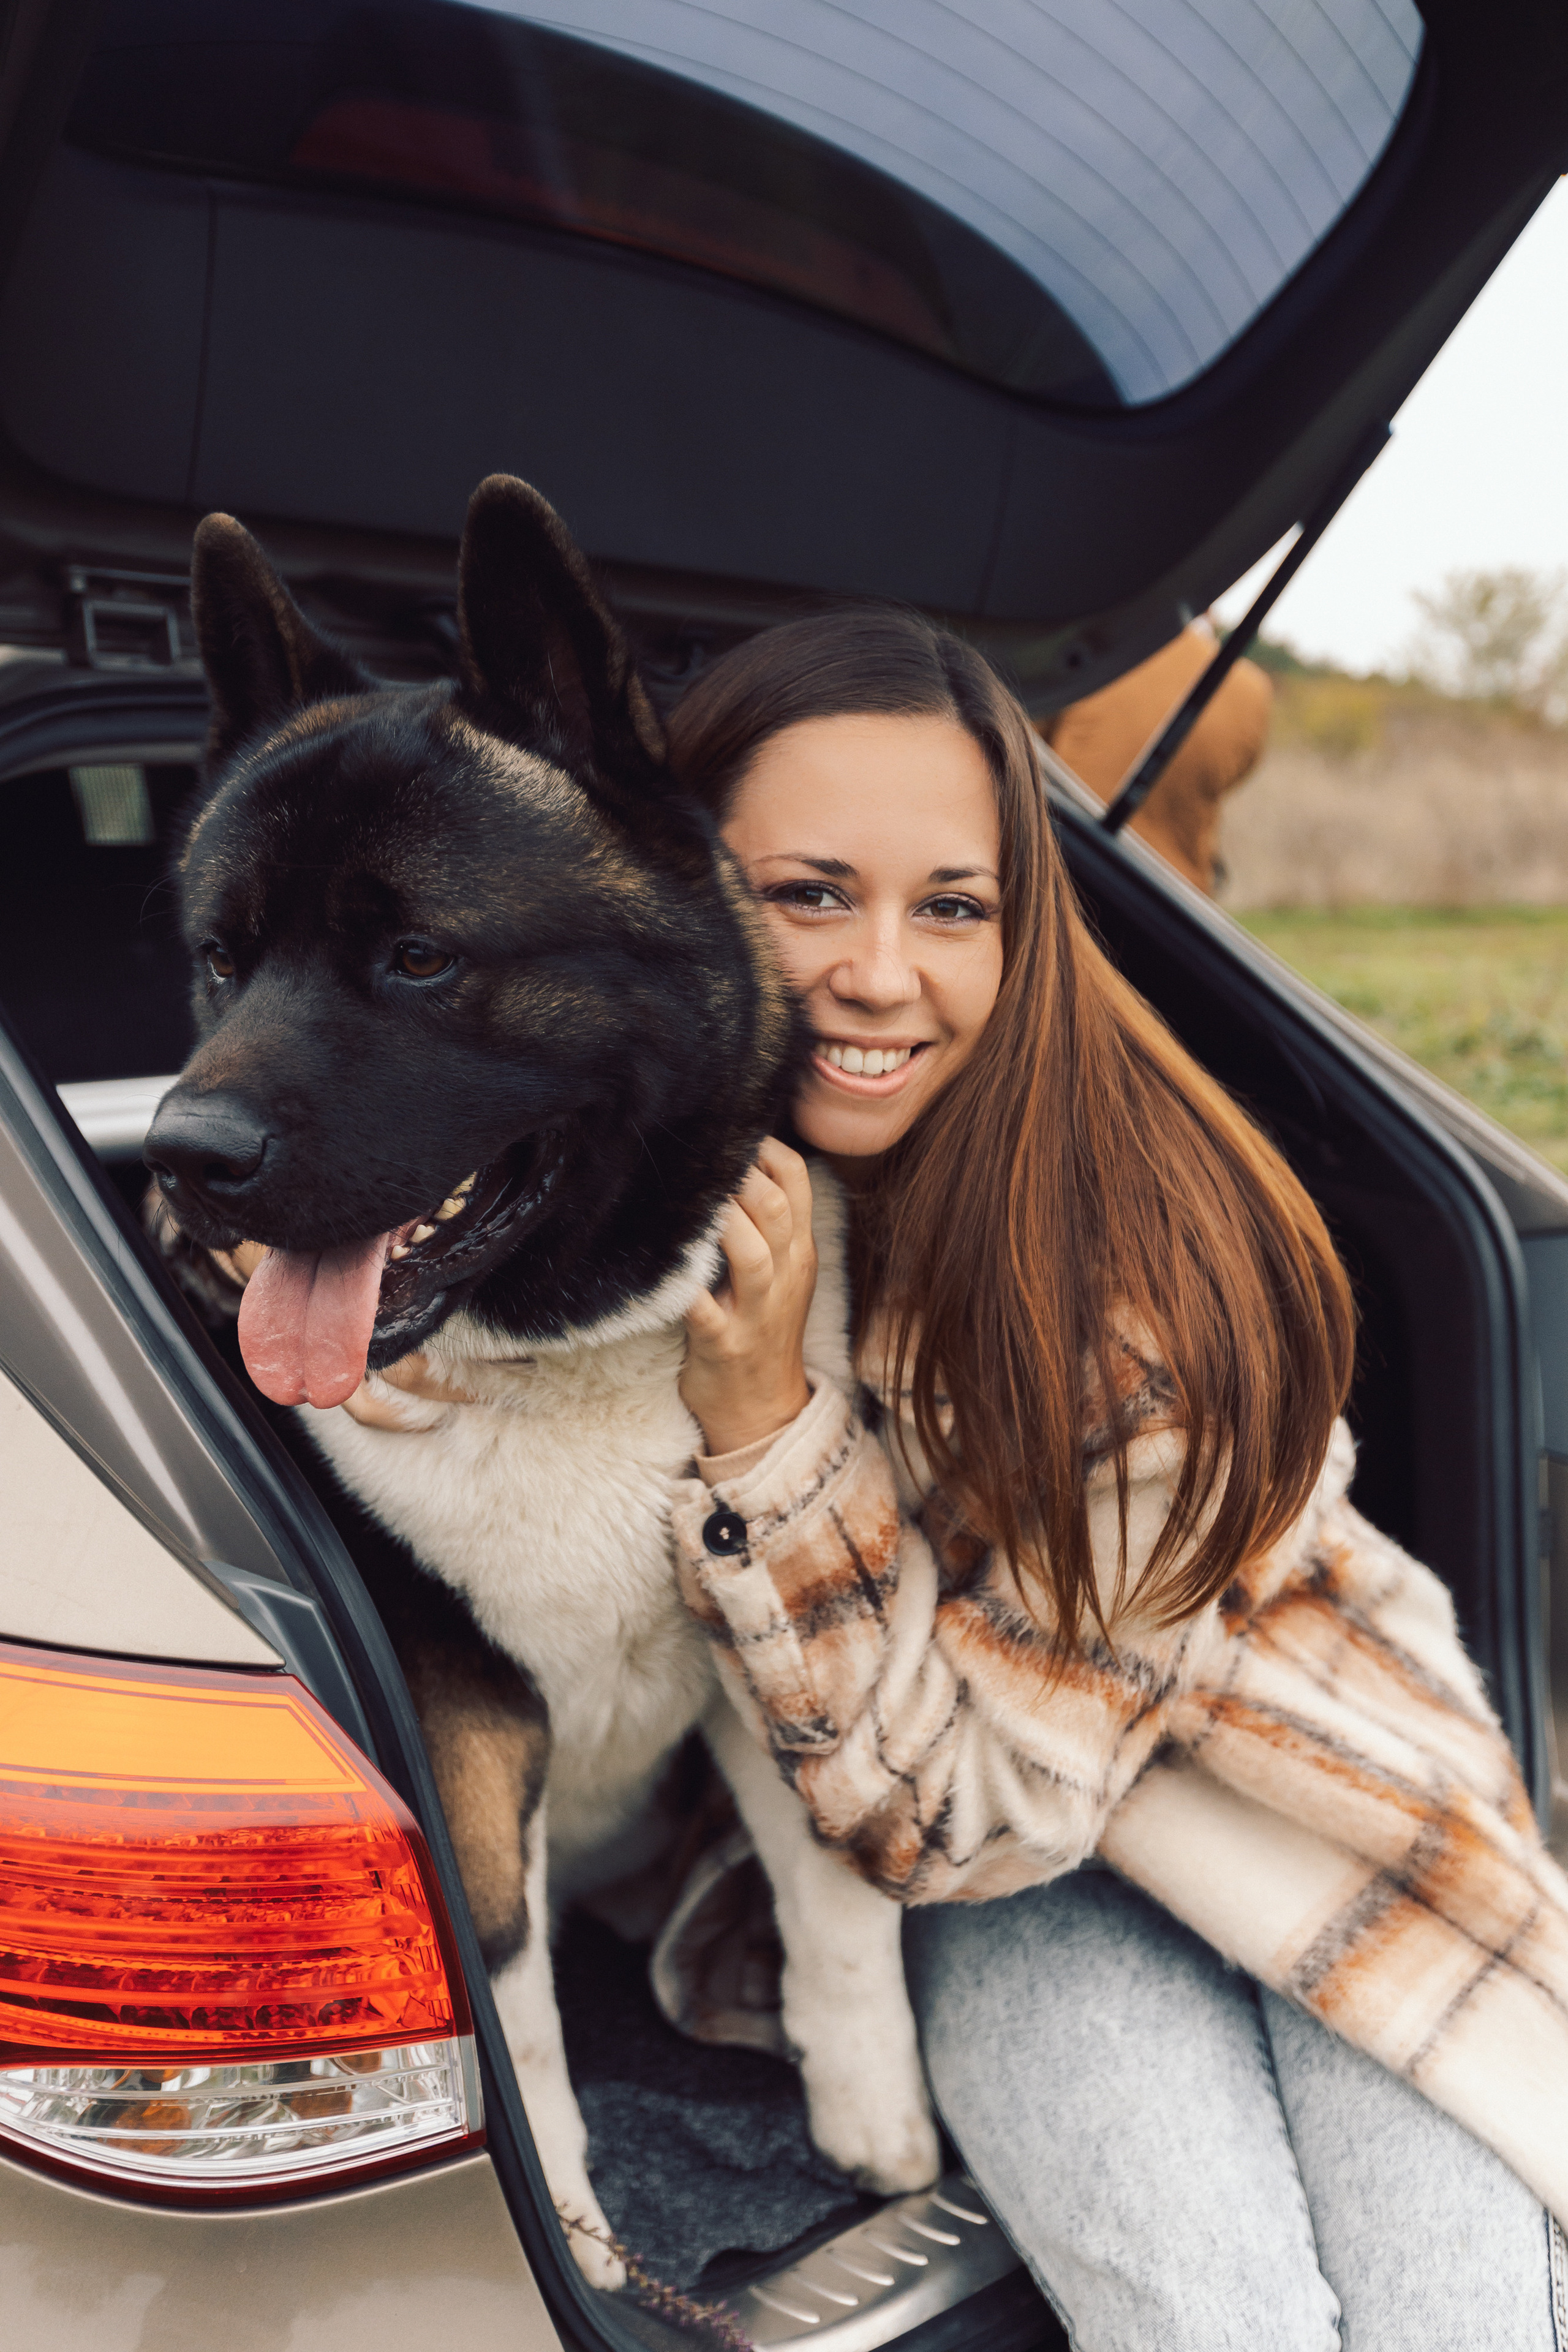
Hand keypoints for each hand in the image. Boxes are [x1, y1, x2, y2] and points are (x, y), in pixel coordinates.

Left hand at [681, 1138, 815, 1456]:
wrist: (764, 1410)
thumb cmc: (760, 1330)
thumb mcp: (780, 1274)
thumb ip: (766, 1223)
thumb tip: (730, 1161)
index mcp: (798, 1251)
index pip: (796, 1180)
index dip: (764, 1147)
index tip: (728, 1128)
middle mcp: (786, 1275)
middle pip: (775, 1207)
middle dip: (740, 1173)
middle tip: (699, 1152)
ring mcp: (758, 1312)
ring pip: (751, 1253)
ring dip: (720, 1220)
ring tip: (689, 1195)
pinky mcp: (724, 1345)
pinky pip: (703, 1310)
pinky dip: (682, 1284)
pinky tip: (660, 1262)